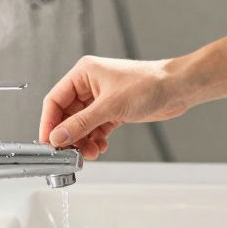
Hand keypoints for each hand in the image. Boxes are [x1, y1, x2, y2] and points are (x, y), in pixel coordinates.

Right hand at [39, 56, 189, 157]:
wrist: (177, 88)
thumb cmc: (149, 84)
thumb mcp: (110, 106)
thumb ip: (82, 123)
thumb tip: (58, 136)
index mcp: (84, 73)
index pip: (55, 100)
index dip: (49, 123)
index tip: (48, 143)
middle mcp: (90, 84)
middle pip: (67, 115)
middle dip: (70, 136)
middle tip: (72, 153)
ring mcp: (102, 98)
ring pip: (82, 124)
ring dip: (84, 141)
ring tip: (91, 153)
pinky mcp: (114, 110)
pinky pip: (96, 128)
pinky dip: (96, 139)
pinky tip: (101, 147)